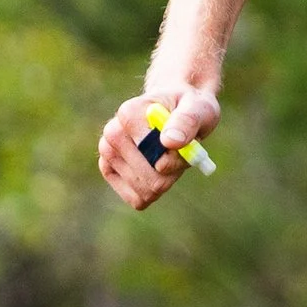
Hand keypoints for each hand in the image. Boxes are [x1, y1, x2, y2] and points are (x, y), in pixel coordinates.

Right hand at [98, 84, 220, 211]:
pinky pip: (138, 199)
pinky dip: (154, 191)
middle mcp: (112, 134)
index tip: (185, 142)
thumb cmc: (188, 107)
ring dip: (166, 179)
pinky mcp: (109, 171)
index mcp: (129, 113)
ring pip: (146, 190)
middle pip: (151, 179)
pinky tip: (156, 169)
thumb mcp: (198, 107)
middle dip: (174, 171)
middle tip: (181, 151)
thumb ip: (187, 121)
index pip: (154, 155)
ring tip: (169, 155)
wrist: (174, 108)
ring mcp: (108, 154)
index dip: (178, 157)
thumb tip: (169, 142)